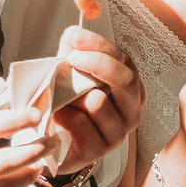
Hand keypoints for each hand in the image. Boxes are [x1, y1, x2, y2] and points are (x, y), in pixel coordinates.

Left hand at [48, 26, 142, 178]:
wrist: (54, 144)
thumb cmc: (69, 107)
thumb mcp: (72, 75)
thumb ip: (74, 54)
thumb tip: (73, 34)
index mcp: (130, 89)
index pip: (124, 60)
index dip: (101, 45)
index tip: (76, 37)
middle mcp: (131, 111)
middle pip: (126, 80)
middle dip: (98, 64)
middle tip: (72, 57)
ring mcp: (117, 134)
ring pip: (99, 103)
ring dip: (73, 95)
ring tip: (59, 94)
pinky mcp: (97, 152)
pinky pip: (82, 125)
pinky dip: (65, 116)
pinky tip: (56, 115)